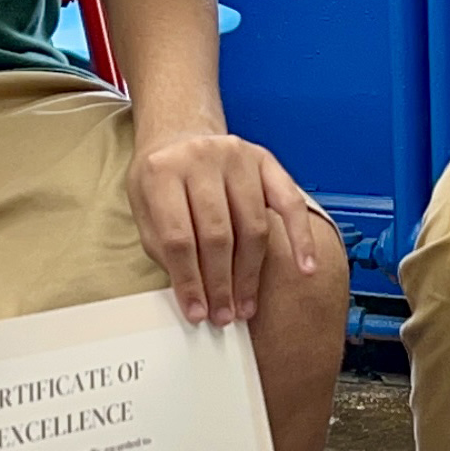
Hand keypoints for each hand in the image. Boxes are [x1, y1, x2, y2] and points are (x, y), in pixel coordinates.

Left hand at [127, 130, 320, 327]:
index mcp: (162, 171)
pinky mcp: (265, 160)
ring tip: (245, 305)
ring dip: (250, 274)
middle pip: (218, 235)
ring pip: (252, 226)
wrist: (181, 133)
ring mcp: (237, 156)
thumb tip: (195, 296)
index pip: (179, 238)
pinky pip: (290, 202)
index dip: (189, 282)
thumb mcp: (143, 209)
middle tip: (223, 316)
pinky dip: (300, 237)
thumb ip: (164, 248)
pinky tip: (306, 267)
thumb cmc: (162, 179)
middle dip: (221, 284)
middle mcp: (202, 157)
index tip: (196, 312)